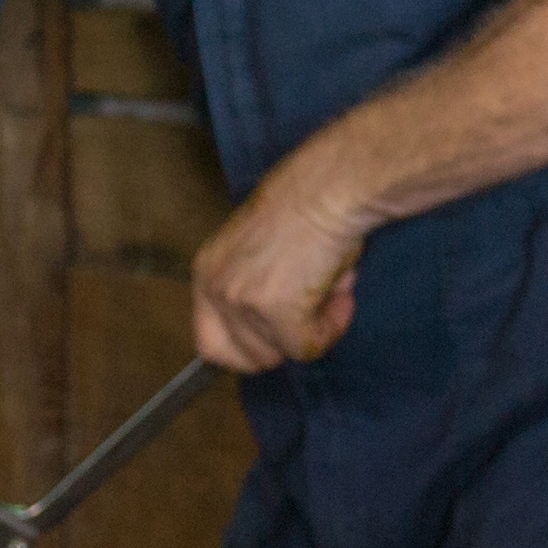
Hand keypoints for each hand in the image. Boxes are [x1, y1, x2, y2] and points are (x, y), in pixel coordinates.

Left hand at [188, 166, 367, 371]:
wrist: (328, 188)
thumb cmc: (306, 207)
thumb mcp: (259, 252)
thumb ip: (256, 290)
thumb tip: (281, 329)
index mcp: (206, 274)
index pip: (209, 345)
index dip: (246, 351)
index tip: (275, 340)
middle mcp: (216, 290)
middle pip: (246, 358)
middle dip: (285, 343)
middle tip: (311, 309)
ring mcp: (243, 303)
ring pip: (282, 354)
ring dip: (314, 329)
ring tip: (330, 289)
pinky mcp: (276, 313)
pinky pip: (308, 347)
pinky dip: (332, 326)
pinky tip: (341, 294)